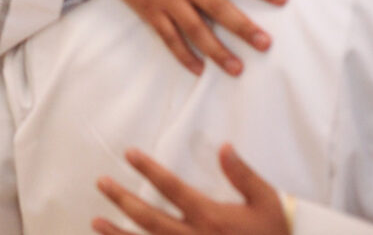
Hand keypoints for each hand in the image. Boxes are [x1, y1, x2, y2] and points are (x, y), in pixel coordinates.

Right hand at [77, 0, 287, 74]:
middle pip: (218, 9)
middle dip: (243, 28)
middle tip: (265, 45)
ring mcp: (167, 0)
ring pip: (195, 30)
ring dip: (216, 50)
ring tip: (237, 68)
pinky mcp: (150, 12)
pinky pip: (169, 38)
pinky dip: (183, 55)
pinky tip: (199, 69)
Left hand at [93, 145, 288, 234]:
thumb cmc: (276, 234)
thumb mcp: (267, 201)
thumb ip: (243, 175)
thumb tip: (224, 146)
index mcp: (211, 216)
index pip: (172, 188)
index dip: (149, 169)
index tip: (129, 153)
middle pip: (149, 218)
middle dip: (122, 200)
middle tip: (101, 183)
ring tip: (95, 222)